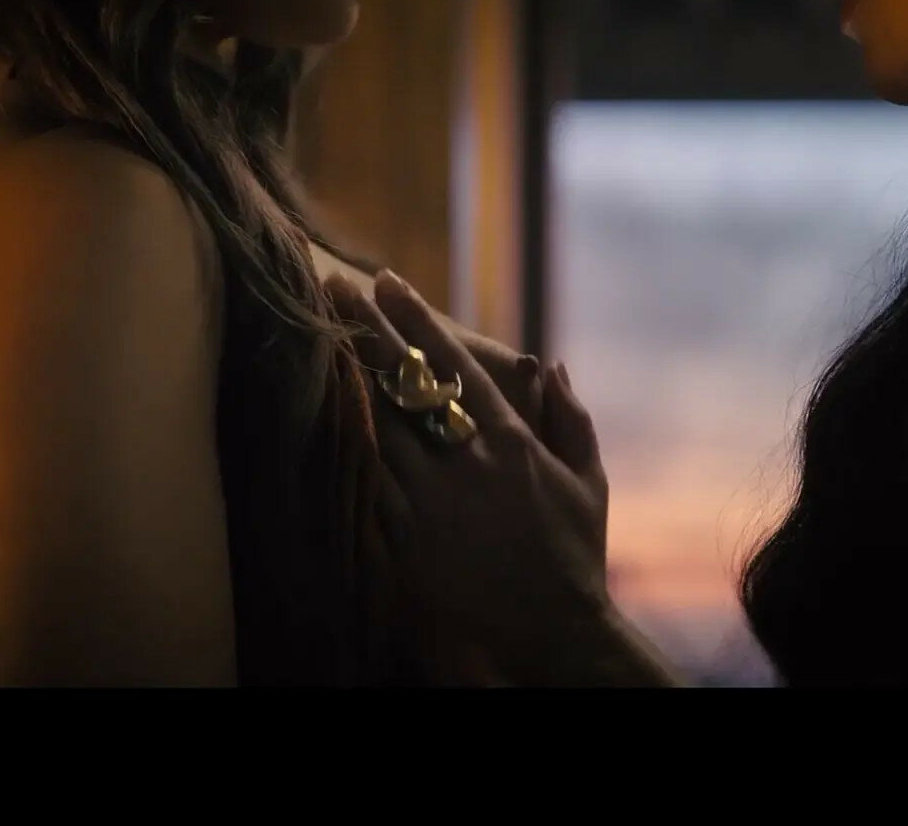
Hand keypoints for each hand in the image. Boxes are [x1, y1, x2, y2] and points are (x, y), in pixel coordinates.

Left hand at [324, 271, 610, 671]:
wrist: (552, 626)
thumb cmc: (577, 550)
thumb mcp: (589, 479)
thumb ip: (571, 417)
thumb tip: (549, 365)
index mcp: (510, 440)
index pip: (451, 364)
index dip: (415, 317)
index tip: (385, 280)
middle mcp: (465, 462)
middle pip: (401, 384)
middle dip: (366, 331)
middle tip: (331, 287)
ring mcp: (431, 500)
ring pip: (376, 426)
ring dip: (347, 378)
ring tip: (318, 337)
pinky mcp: (407, 537)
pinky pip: (370, 481)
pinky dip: (349, 443)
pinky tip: (327, 415)